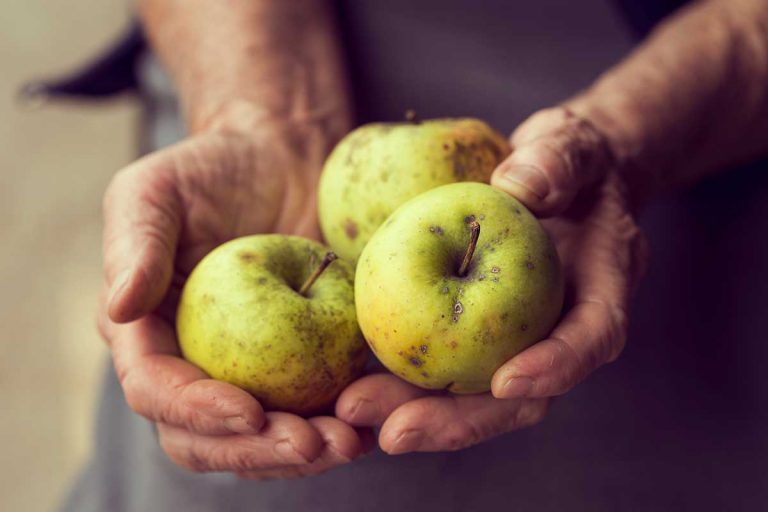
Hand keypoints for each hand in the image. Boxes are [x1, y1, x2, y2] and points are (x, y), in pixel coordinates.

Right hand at [99, 117, 371, 478]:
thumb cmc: (210, 169)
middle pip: (207, 437)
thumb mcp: (155, 190)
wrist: (279, 157)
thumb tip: (120, 308)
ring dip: (301, 454)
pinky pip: (312, 410)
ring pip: (261, 439)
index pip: (155, 390)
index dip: (195, 410)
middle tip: (309, 443)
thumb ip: (134, 245)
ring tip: (348, 443)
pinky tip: (369, 427)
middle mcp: (192, 363)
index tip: (247, 412)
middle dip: (254, 452)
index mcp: (147, 332)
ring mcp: (248, 370)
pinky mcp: (299, 363)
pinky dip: (336, 426)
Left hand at [336, 107, 647, 453]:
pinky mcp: (474, 332)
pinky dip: (398, 377)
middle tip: (394, 432)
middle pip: (519, 395)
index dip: (555, 368)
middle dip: (458, 420)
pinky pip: (440, 362)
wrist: (552, 176)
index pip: (591, 338)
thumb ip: (555, 162)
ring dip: (413, 410)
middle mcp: (555, 327)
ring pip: (471, 392)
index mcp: (599, 288)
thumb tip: (516, 185)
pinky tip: (350, 380)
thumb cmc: (568, 161)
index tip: (507, 383)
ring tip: (354, 411)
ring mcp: (512, 336)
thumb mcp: (569, 147)